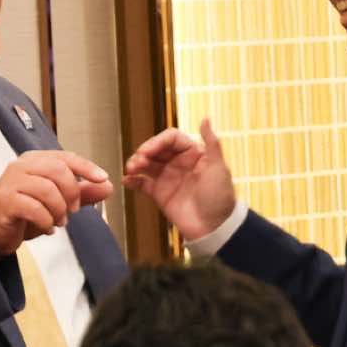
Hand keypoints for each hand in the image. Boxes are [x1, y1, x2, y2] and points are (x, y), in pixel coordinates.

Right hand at [0, 151, 112, 255]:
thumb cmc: (23, 213)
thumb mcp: (56, 202)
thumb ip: (81, 194)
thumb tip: (107, 186)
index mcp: (34, 161)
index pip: (65, 158)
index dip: (87, 167)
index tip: (103, 178)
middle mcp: (21, 166)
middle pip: (58, 171)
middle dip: (72, 193)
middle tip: (72, 211)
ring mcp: (11, 182)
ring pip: (48, 190)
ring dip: (59, 210)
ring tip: (57, 222)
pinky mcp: (5, 201)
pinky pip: (35, 208)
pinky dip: (46, 221)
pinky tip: (46, 228)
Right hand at [123, 119, 237, 240]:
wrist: (214, 228)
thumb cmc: (220, 197)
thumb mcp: (218, 168)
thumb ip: (212, 143)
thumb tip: (206, 118)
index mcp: (193, 153)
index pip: (171, 138)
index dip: (157, 141)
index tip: (148, 151)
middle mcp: (179, 163)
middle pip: (156, 149)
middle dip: (144, 152)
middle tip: (138, 161)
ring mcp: (168, 178)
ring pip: (146, 164)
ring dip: (136, 163)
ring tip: (130, 169)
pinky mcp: (160, 194)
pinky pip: (142, 184)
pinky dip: (132, 181)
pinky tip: (126, 180)